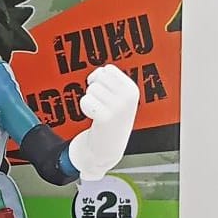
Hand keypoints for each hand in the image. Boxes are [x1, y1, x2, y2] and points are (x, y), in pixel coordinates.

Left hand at [68, 66, 139, 180]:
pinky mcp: (105, 118)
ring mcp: (118, 108)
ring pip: (91, 90)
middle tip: (100, 104)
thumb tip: (95, 75)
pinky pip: (86, 101)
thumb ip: (108, 80)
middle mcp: (128, 97)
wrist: (109, 147)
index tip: (102, 92)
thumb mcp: (118, 97)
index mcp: (132, 90)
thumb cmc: (111, 119)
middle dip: (94, 89)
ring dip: (90, 100)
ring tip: (99, 112)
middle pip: (98, 78)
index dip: (99, 78)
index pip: (108, 70)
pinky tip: (93, 117)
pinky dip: (86, 108)